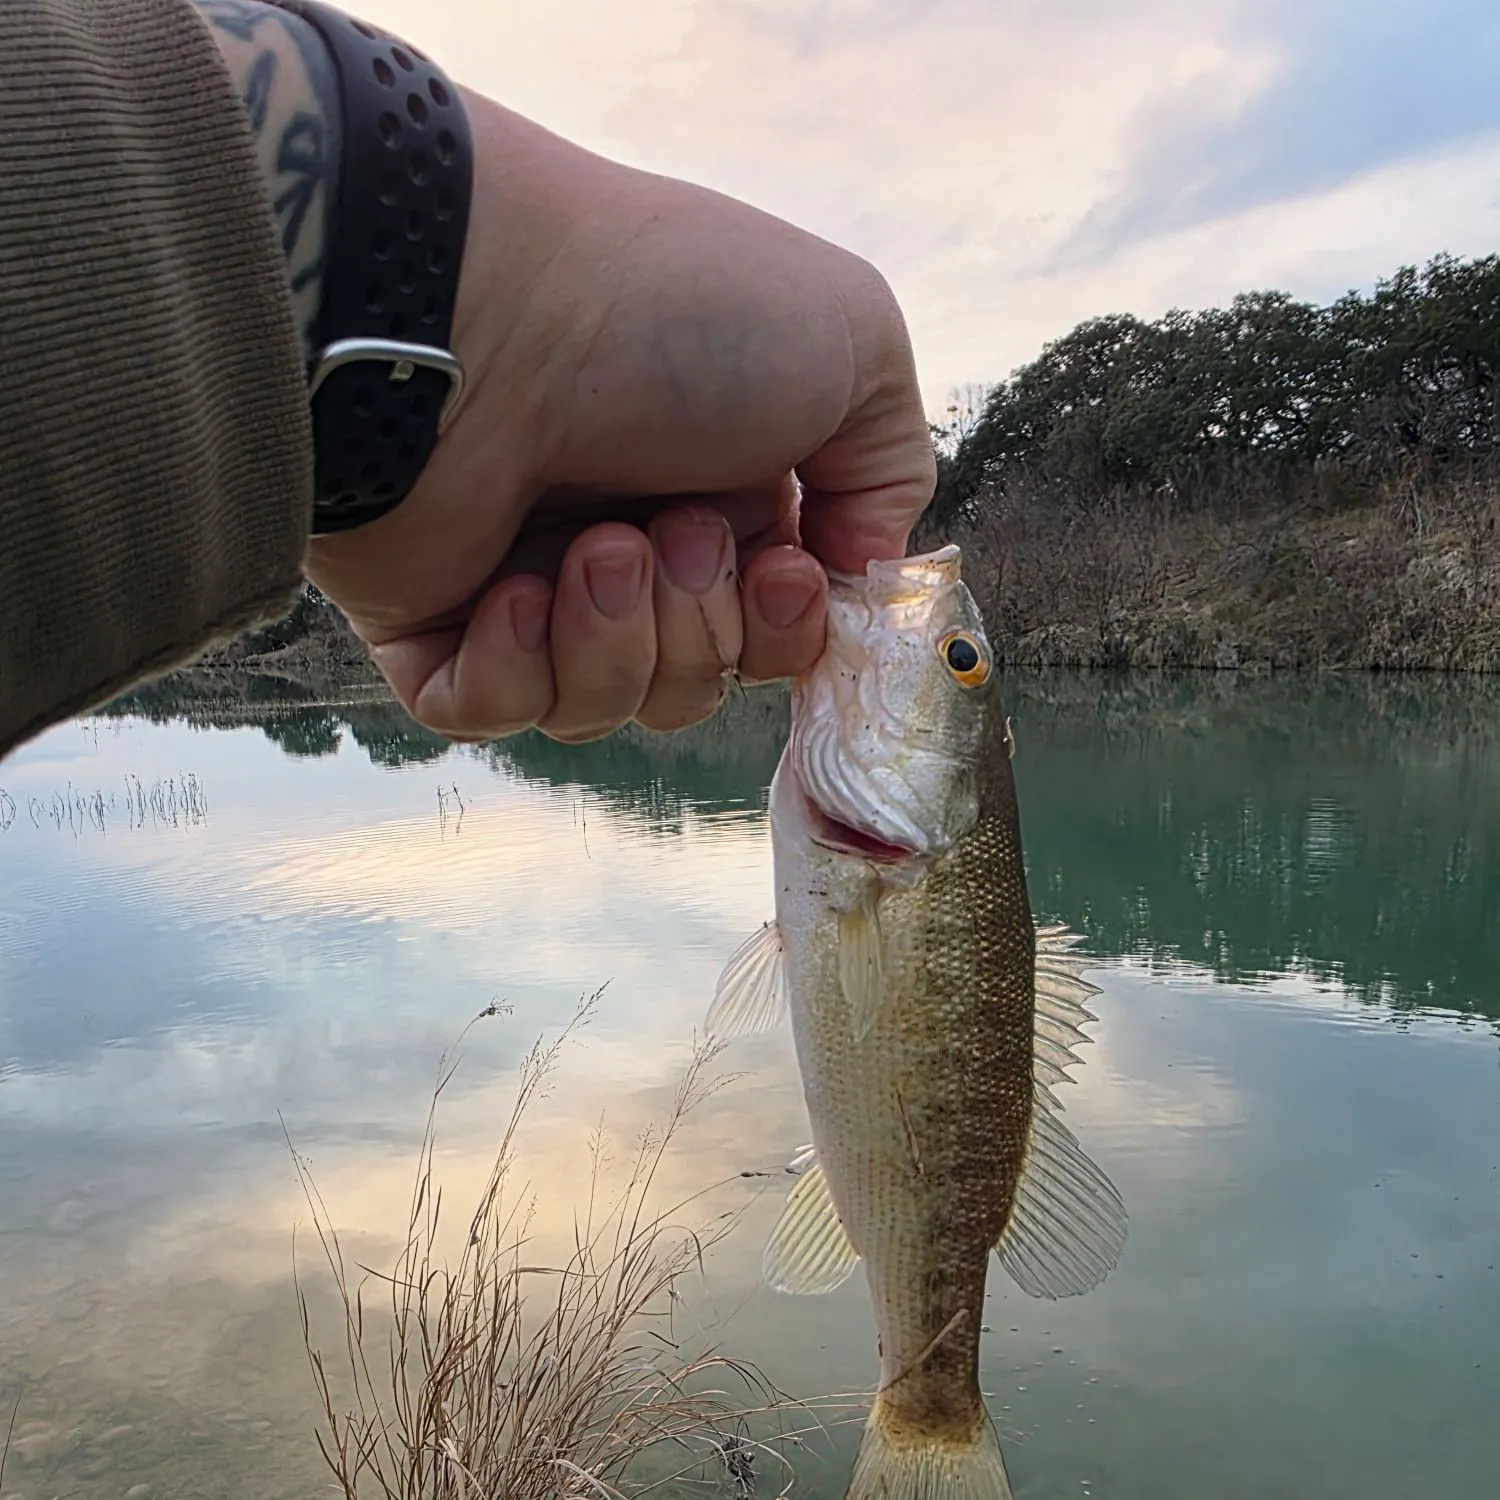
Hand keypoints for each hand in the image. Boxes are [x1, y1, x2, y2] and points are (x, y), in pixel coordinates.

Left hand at [304, 93, 934, 742]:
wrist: (479, 301)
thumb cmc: (668, 311)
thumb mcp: (854, 342)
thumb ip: (891, 468)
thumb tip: (856, 574)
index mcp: (719, 485)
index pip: (771, 629)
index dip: (788, 633)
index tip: (786, 575)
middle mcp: (625, 539)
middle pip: (694, 678)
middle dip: (701, 621)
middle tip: (674, 526)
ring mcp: (522, 580)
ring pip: (600, 706)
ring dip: (617, 638)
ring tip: (596, 545)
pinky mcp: (426, 620)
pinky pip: (488, 713)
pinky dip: (517, 671)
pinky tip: (514, 589)